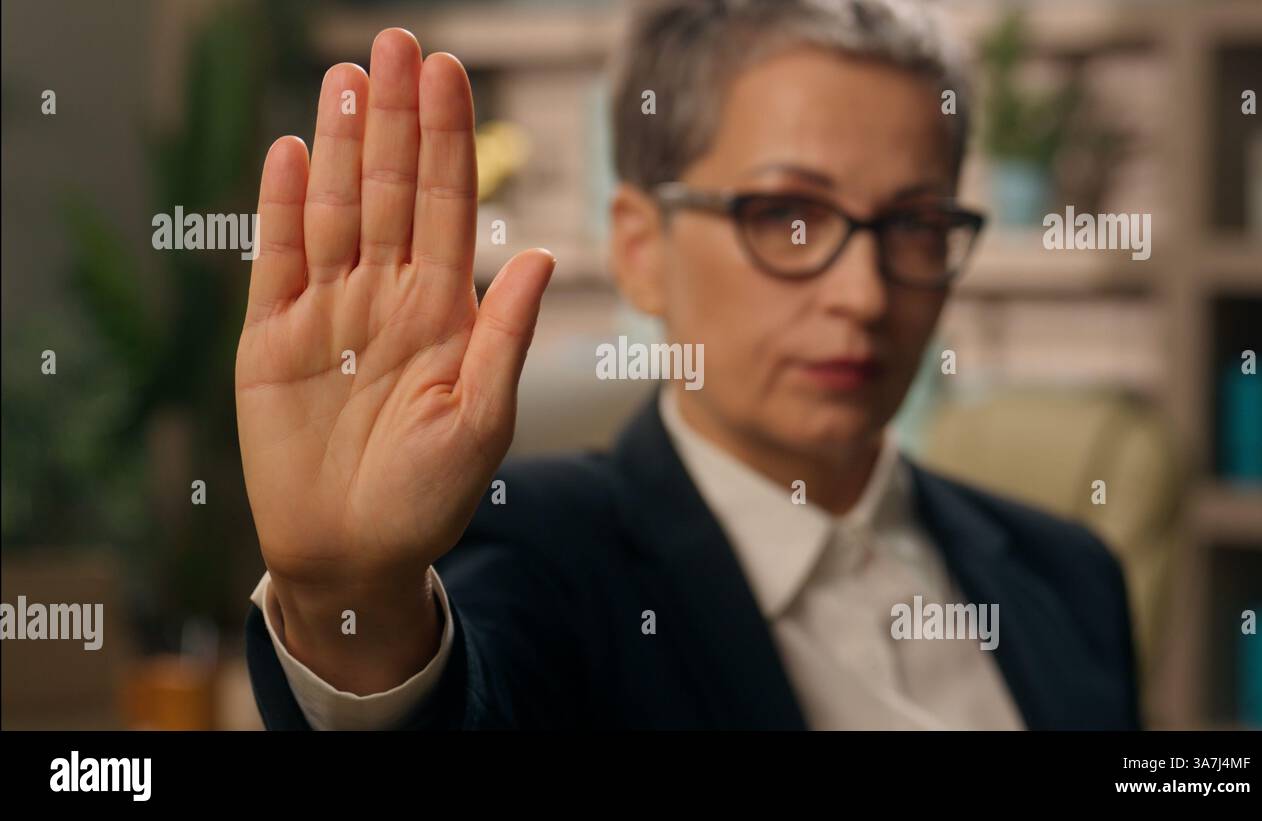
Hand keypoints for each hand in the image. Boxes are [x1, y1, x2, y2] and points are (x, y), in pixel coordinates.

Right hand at [235, 29, 553, 685]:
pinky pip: (276, 261)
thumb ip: (504, 336)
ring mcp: (328, 312)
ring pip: (335, 210)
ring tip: (349, 79)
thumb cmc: (429, 497)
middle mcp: (387, 296)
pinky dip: (281, 208)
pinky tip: (292, 152)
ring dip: (341, 145)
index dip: (448, 139)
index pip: (446, 205)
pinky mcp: (271, 338)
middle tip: (399, 44)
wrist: (354, 553)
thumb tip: (535, 252)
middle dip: (396, 119)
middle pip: (391, 190)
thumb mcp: (482, 420)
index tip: (451, 72)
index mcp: (444, 311)